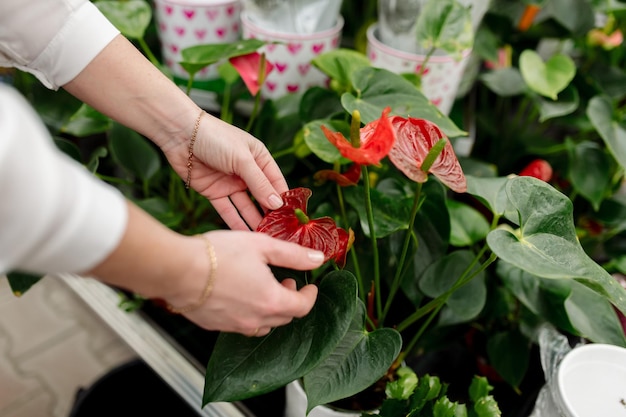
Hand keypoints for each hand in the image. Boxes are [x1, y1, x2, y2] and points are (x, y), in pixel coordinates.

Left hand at [163, 112, 287, 230]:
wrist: (179, 134)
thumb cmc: (215, 137)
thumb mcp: (242, 159)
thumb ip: (260, 183)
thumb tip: (277, 204)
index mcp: (259, 158)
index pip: (276, 182)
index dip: (284, 199)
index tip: (292, 218)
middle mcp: (247, 172)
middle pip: (262, 197)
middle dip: (270, 214)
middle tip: (280, 233)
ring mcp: (230, 183)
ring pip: (246, 207)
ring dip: (254, 221)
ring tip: (264, 238)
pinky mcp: (214, 192)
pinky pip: (228, 210)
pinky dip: (235, 222)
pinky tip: (245, 234)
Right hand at [175, 230, 324, 336]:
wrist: (178, 270)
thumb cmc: (219, 254)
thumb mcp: (262, 246)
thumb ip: (293, 255)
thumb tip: (318, 258)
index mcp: (272, 301)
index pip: (303, 307)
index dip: (310, 296)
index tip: (310, 285)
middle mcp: (256, 320)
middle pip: (285, 317)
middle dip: (291, 299)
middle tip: (286, 280)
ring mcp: (235, 326)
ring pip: (264, 325)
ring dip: (271, 309)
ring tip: (264, 287)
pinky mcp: (216, 326)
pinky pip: (242, 325)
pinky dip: (250, 313)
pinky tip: (240, 294)